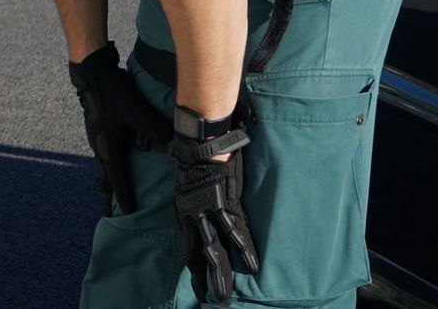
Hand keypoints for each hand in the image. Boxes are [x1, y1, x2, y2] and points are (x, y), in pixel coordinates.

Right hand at [68, 42, 172, 214]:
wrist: (92, 73)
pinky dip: (107, 167)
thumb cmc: (114, 92)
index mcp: (108, 146)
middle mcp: (99, 145)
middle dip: (107, 195)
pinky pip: (102, 156)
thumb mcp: (137, 110)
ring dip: (107, 181)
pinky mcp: (97, 129)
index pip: (117, 179)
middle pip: (103, 178)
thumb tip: (174, 144)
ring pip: (102, 166)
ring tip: (111, 192)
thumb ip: (156, 128)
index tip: (129, 214)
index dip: (124, 197)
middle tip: (108, 212)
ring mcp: (96, 137)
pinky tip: (113, 163)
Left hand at [173, 130, 260, 304]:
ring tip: (225, 294)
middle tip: (213, 299)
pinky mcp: (224, 204)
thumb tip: (199, 219)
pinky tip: (252, 266)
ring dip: (221, 273)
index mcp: (184, 214)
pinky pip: (235, 231)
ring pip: (214, 249)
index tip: (198, 287)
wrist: (201, 144)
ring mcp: (208, 211)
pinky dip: (245, 249)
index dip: (193, 269)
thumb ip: (193, 206)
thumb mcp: (186, 189)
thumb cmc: (196, 164)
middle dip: (206, 279)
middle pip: (200, 254)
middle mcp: (193, 216)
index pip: (188, 248)